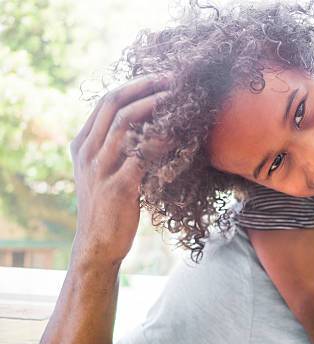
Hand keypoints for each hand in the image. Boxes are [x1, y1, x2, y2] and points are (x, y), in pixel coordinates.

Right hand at [69, 74, 169, 266]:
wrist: (97, 245)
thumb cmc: (107, 207)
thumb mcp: (103, 172)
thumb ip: (117, 148)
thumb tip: (149, 126)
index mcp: (82, 144)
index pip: (106, 101)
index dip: (135, 85)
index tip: (160, 78)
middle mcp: (87, 151)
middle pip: (114, 103)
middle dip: (145, 86)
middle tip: (173, 80)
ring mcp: (100, 168)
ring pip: (125, 124)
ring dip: (155, 107)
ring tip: (178, 99)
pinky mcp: (118, 187)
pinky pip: (142, 155)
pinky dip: (161, 141)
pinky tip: (179, 134)